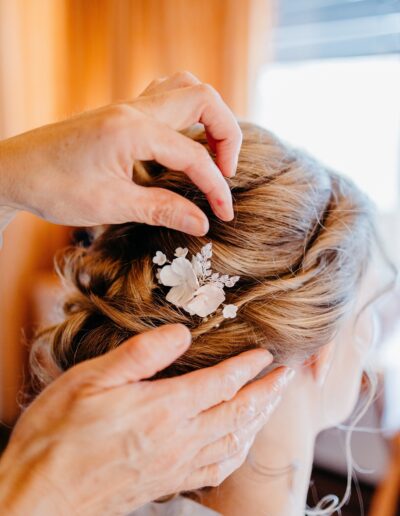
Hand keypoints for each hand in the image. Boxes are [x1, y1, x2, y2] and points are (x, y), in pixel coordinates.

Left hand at [0, 72, 241, 234]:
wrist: (14, 170)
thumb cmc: (55, 188)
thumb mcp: (112, 205)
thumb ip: (163, 210)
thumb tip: (202, 223)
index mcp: (133, 130)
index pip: (194, 155)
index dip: (215, 186)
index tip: (223, 213)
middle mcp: (134, 109)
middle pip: (204, 99)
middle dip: (227, 135)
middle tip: (227, 172)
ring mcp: (127, 106)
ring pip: (185, 88)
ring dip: (208, 117)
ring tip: (211, 153)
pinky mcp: (121, 113)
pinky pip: (165, 97)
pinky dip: (186, 115)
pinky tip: (182, 142)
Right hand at [0, 324, 289, 514]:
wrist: (39, 495)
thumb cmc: (58, 434)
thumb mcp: (91, 380)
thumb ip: (141, 355)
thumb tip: (181, 333)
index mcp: (163, 409)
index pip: (221, 383)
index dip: (247, 367)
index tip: (264, 354)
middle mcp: (177, 440)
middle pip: (237, 415)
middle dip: (266, 394)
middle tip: (285, 377)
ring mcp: (174, 466)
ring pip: (233, 444)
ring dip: (257, 422)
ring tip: (269, 406)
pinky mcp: (165, 484)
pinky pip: (215, 471)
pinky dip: (235, 454)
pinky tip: (237, 446)